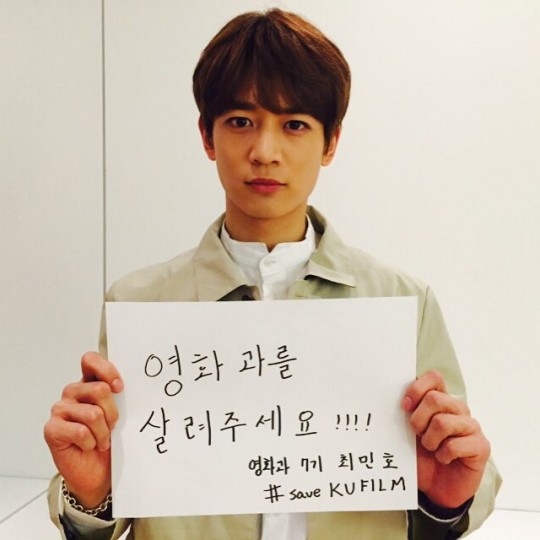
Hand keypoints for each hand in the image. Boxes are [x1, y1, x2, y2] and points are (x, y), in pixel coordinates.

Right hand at [44, 352, 123, 508]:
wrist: (97, 473)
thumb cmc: (109, 440)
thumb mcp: (118, 413)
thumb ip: (118, 396)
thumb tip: (124, 385)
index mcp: (88, 383)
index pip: (90, 360)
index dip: (107, 370)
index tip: (119, 387)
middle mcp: (72, 392)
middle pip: (99, 389)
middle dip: (113, 412)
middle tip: (112, 426)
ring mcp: (60, 410)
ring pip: (93, 414)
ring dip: (103, 432)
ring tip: (101, 440)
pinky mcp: (52, 429)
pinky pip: (81, 432)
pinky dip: (91, 443)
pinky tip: (88, 447)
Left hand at [402, 370, 490, 508]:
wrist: (436, 488)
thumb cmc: (422, 456)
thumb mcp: (408, 431)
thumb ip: (406, 412)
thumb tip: (393, 397)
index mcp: (441, 399)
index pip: (434, 377)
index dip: (417, 388)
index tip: (405, 406)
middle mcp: (458, 409)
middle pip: (435, 399)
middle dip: (418, 420)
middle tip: (418, 435)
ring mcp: (471, 426)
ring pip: (443, 422)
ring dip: (430, 440)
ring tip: (432, 449)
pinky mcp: (481, 446)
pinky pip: (455, 445)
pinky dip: (443, 455)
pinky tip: (444, 459)